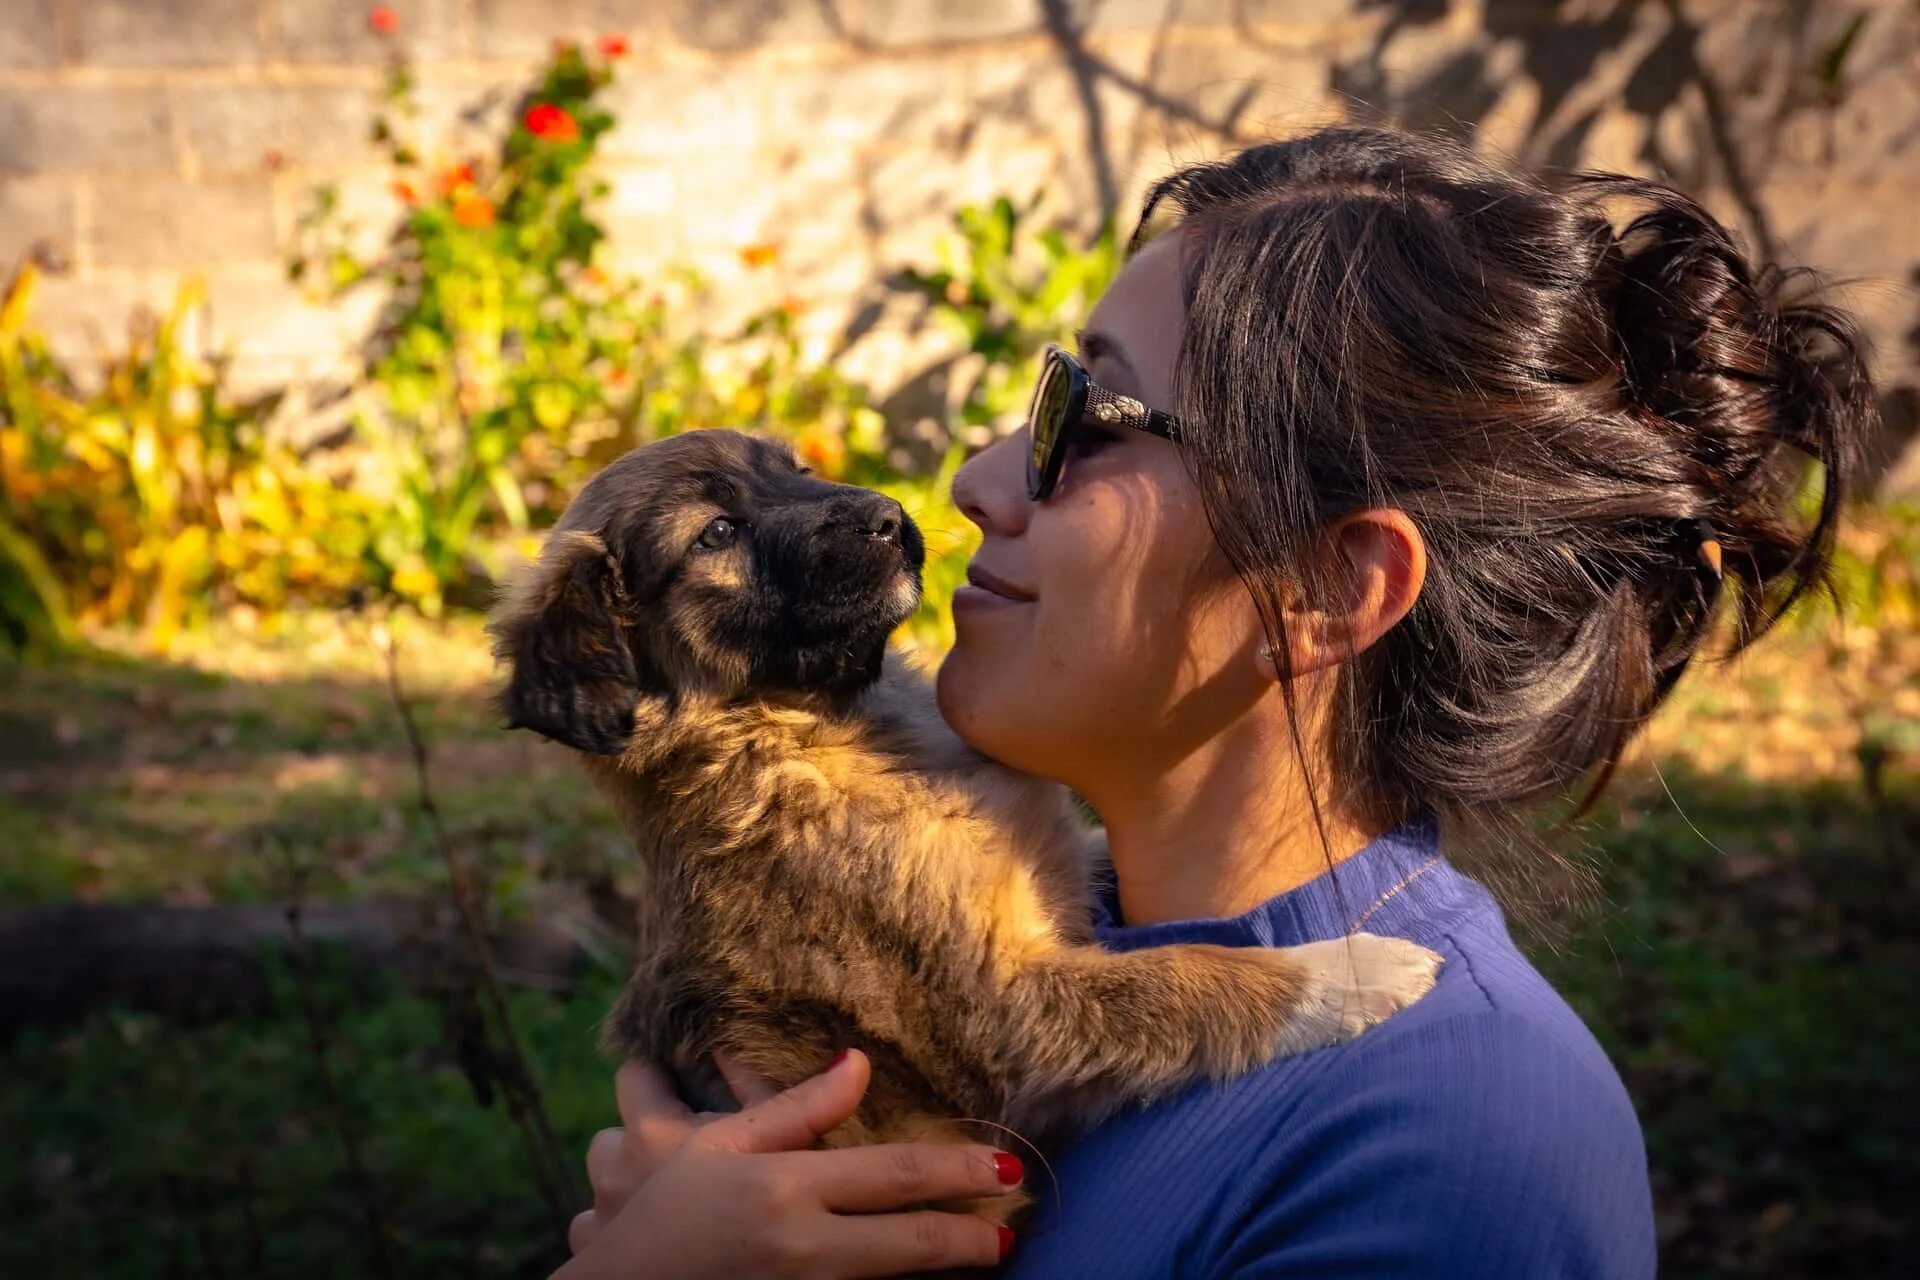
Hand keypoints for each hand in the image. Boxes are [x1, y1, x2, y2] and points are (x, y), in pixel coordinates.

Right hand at [553, 1049, 1020, 1278]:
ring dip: (941, 1268)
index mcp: (785, 1186)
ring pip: (893, 1278)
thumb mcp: (719, 1148)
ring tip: (980, 1253)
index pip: (894, 1175)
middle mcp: (802, 1244)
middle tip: (1011, 1232)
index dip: (957, 1171)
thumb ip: (797, 1109)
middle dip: (970, 1239)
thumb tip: (859, 1064)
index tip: (1003, 1170)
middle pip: (910, 1241)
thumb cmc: (662, 1217)